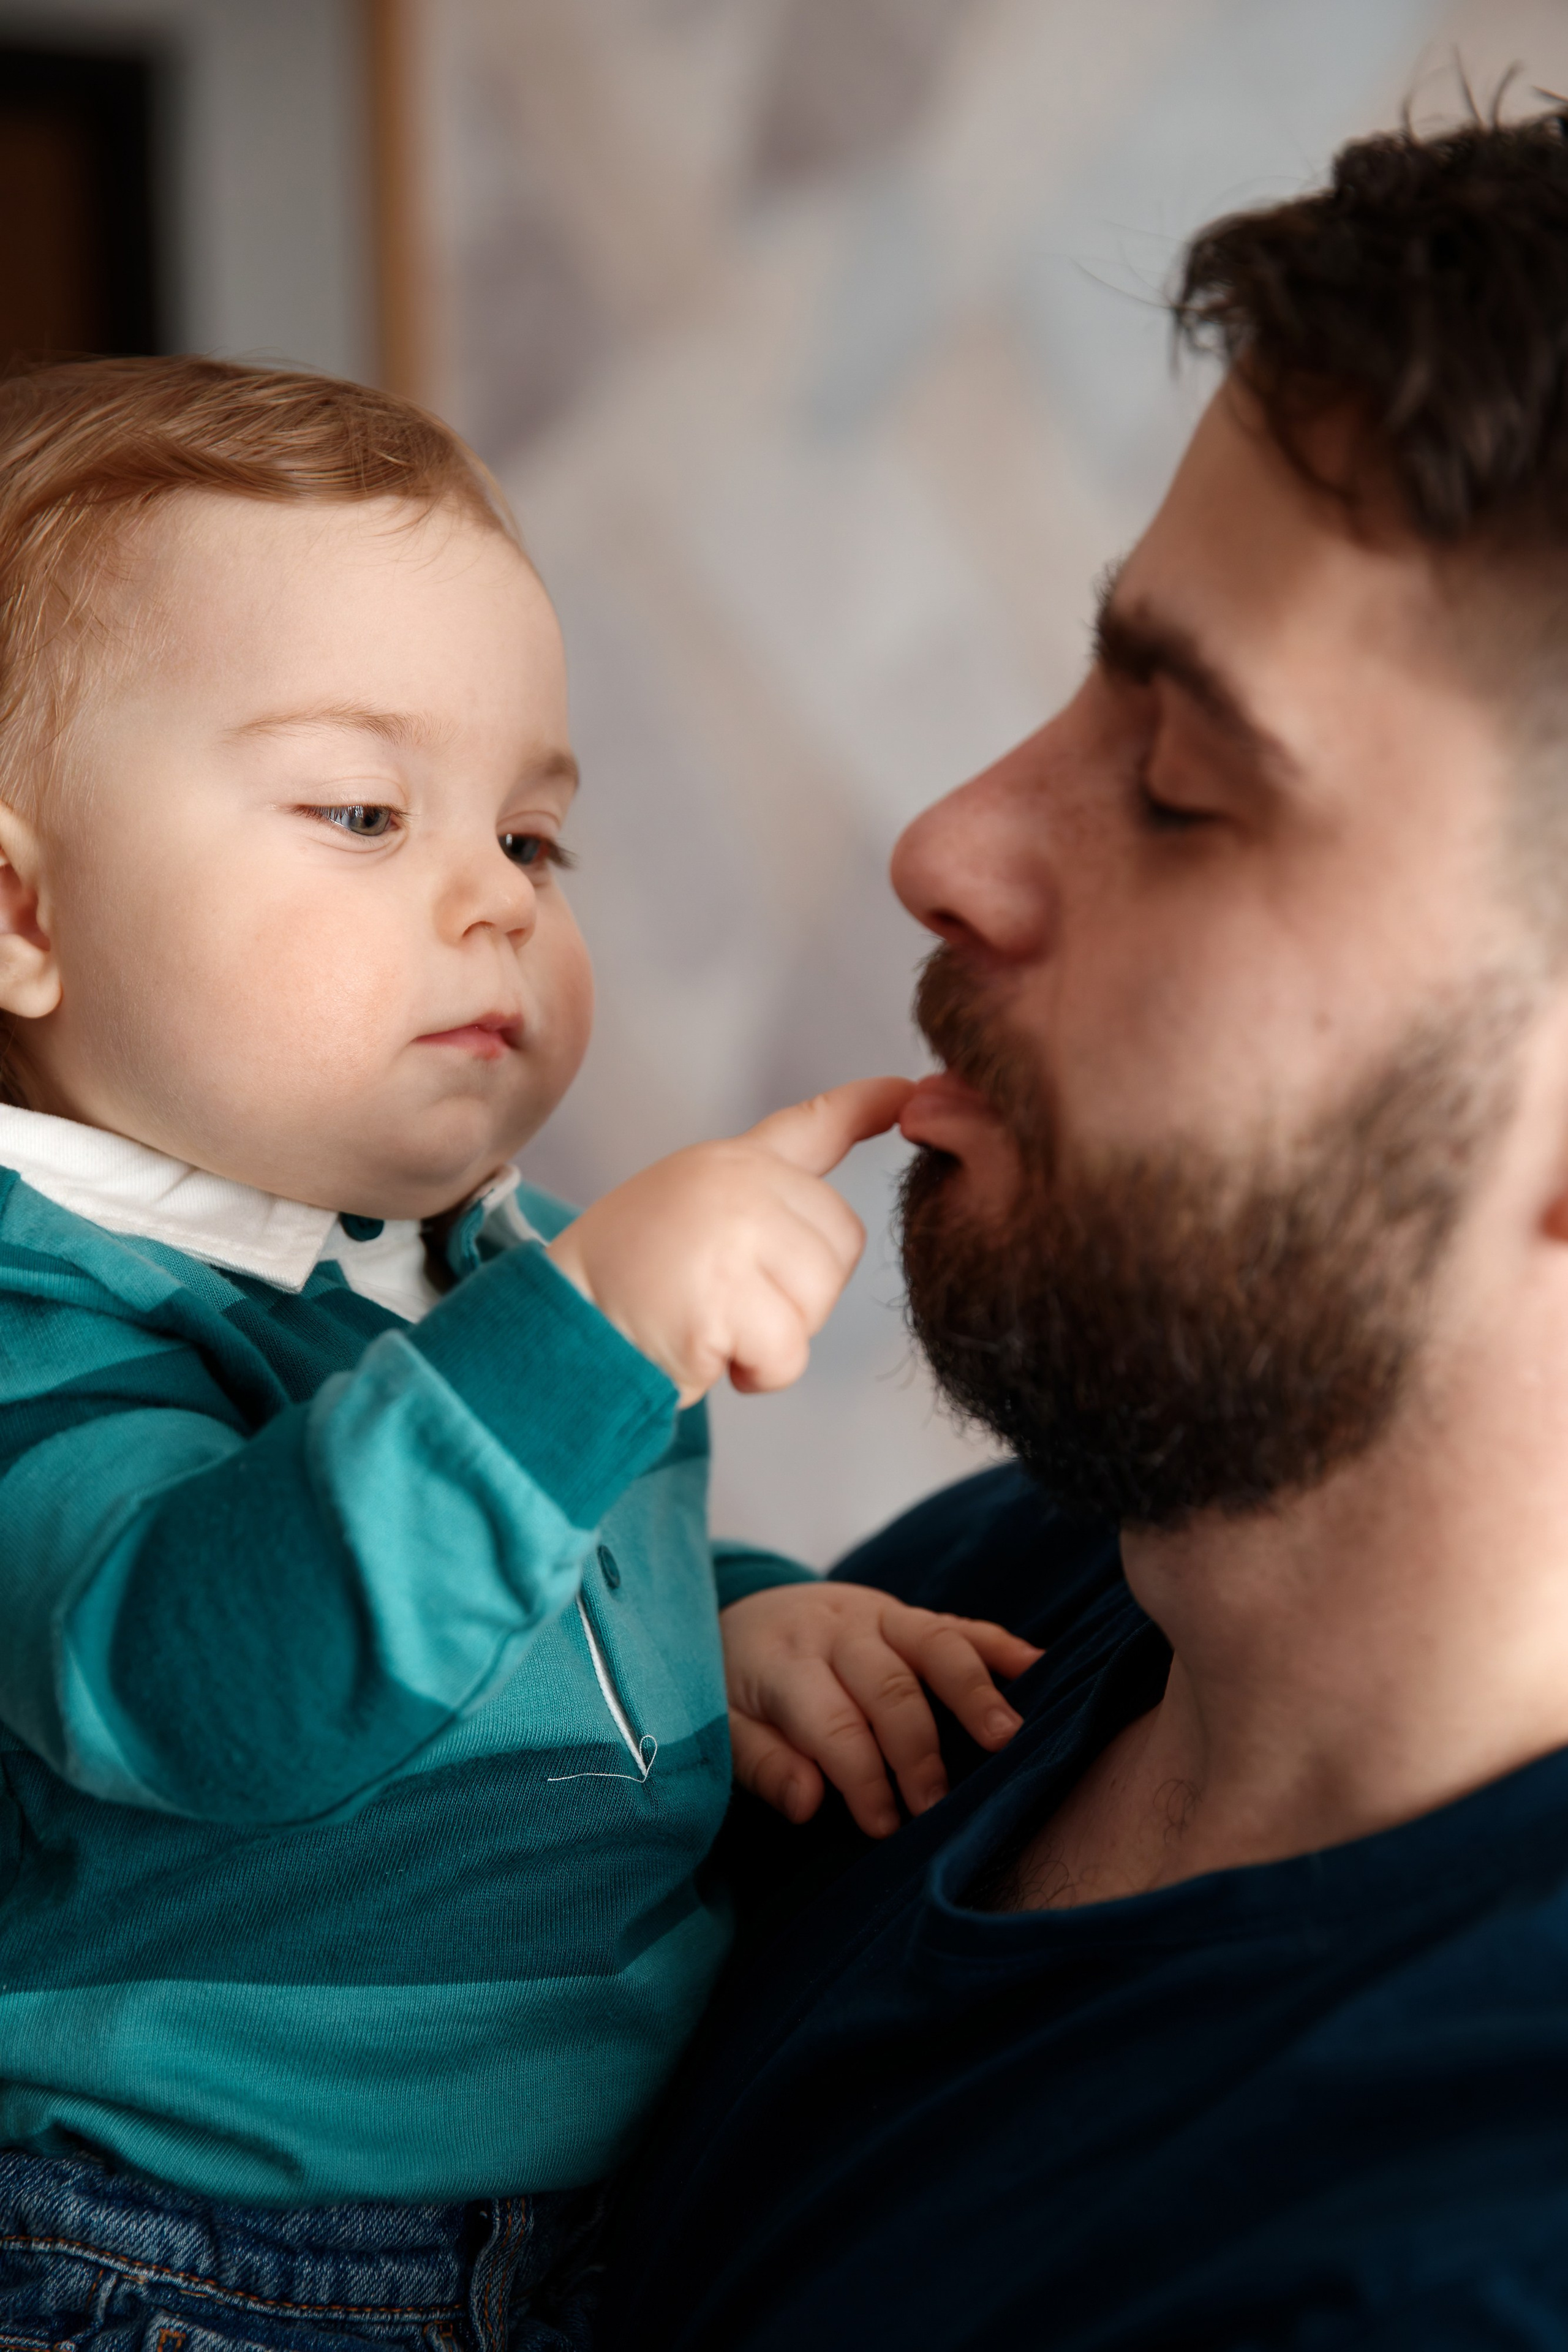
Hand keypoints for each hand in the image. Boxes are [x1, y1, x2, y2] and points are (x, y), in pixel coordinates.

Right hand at [546, 1077, 912, 1405]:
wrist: (558, 1331)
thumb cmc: (624, 1287)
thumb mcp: (686, 1214)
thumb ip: (755, 1205)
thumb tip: (826, 1230)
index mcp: (728, 1163)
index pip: (812, 1124)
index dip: (866, 1106)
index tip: (907, 1091)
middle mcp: (735, 1183)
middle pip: (840, 1244)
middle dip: (802, 1294)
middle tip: (730, 1302)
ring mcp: (730, 1234)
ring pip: (819, 1301)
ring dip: (777, 1338)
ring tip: (713, 1325)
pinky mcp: (723, 1296)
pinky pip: (788, 1353)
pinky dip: (758, 1373)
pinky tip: (710, 1355)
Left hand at [721, 1580, 1043, 1836]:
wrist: (741, 1613)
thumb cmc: (734, 1686)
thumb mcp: (717, 1725)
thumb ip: (761, 1763)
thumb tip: (809, 1803)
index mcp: (785, 1659)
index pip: (833, 1722)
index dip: (862, 1776)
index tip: (882, 1826)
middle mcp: (837, 1629)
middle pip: (890, 1685)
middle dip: (917, 1750)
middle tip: (936, 1806)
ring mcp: (878, 1614)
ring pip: (934, 1643)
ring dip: (973, 1690)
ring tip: (1006, 1738)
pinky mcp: (907, 1613)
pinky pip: (959, 1623)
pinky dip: (1000, 1645)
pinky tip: (1037, 1667)